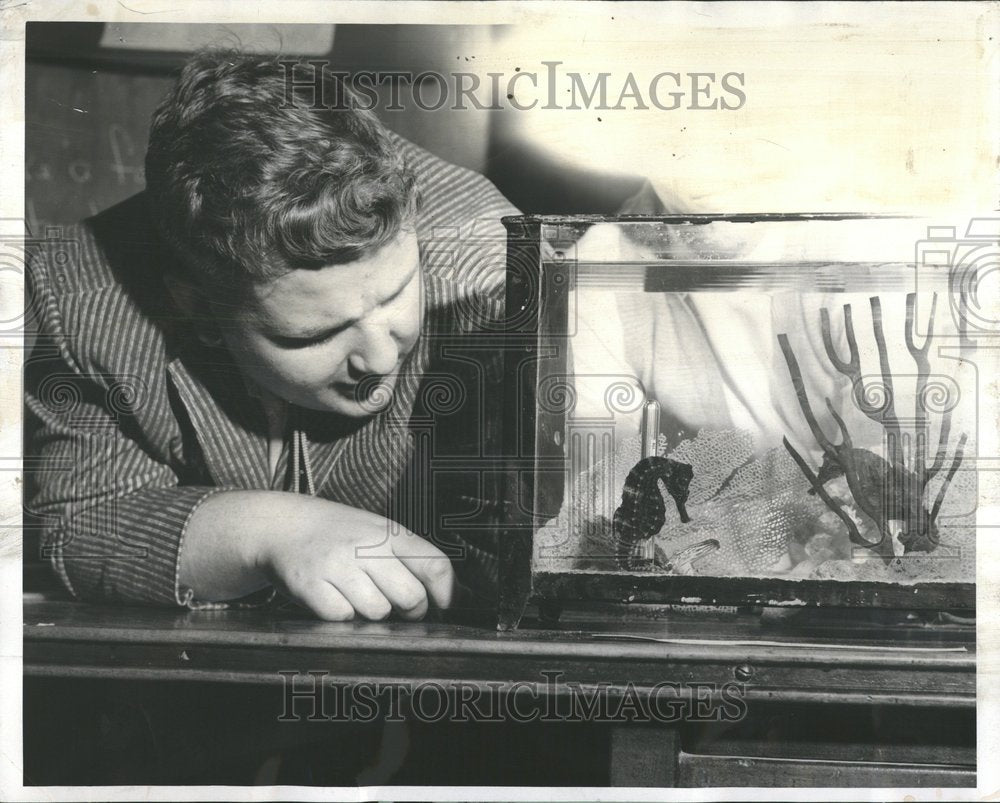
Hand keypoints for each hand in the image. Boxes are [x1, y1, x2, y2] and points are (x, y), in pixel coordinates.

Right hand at [250, 498, 454, 621]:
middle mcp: (365, 546)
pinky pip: (342, 617)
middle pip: (411, 597)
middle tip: (397, 605)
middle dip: (410, 611)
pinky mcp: (311, 585)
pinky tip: (333, 597)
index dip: (447, 593)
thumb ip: (410, 559)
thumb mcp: (377, 532)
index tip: (445, 606)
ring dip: (372, 613)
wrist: (281, 525)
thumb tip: (453, 594)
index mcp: (388, 532)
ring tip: (357, 594)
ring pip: (378, 611)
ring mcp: (337, 565)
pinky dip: (341, 616)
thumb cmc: (336, 534)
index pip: (434, 564)